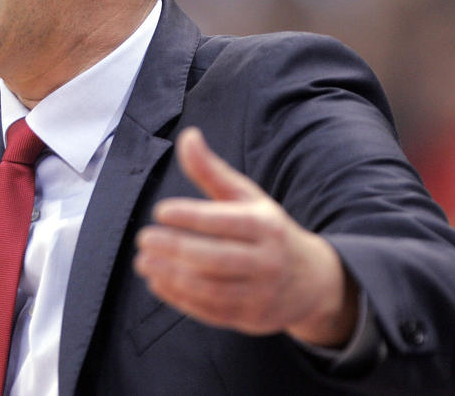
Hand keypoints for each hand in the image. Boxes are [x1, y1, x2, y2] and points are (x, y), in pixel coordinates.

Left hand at [133, 127, 358, 346]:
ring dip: (172, 276)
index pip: (225, 222)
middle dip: (175, 248)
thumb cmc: (266, 230)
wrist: (311, 282)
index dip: (190, 217)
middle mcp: (266, 261)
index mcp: (266, 226)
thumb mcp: (246, 197)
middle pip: (215, 258)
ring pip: (211, 289)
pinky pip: (211, 311)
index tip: (160, 211)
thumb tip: (187, 135)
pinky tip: (157, 282)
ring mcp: (260, 294)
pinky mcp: (250, 319)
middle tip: (143, 238)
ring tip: (142, 261)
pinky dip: (180, 299)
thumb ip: (212, 171)